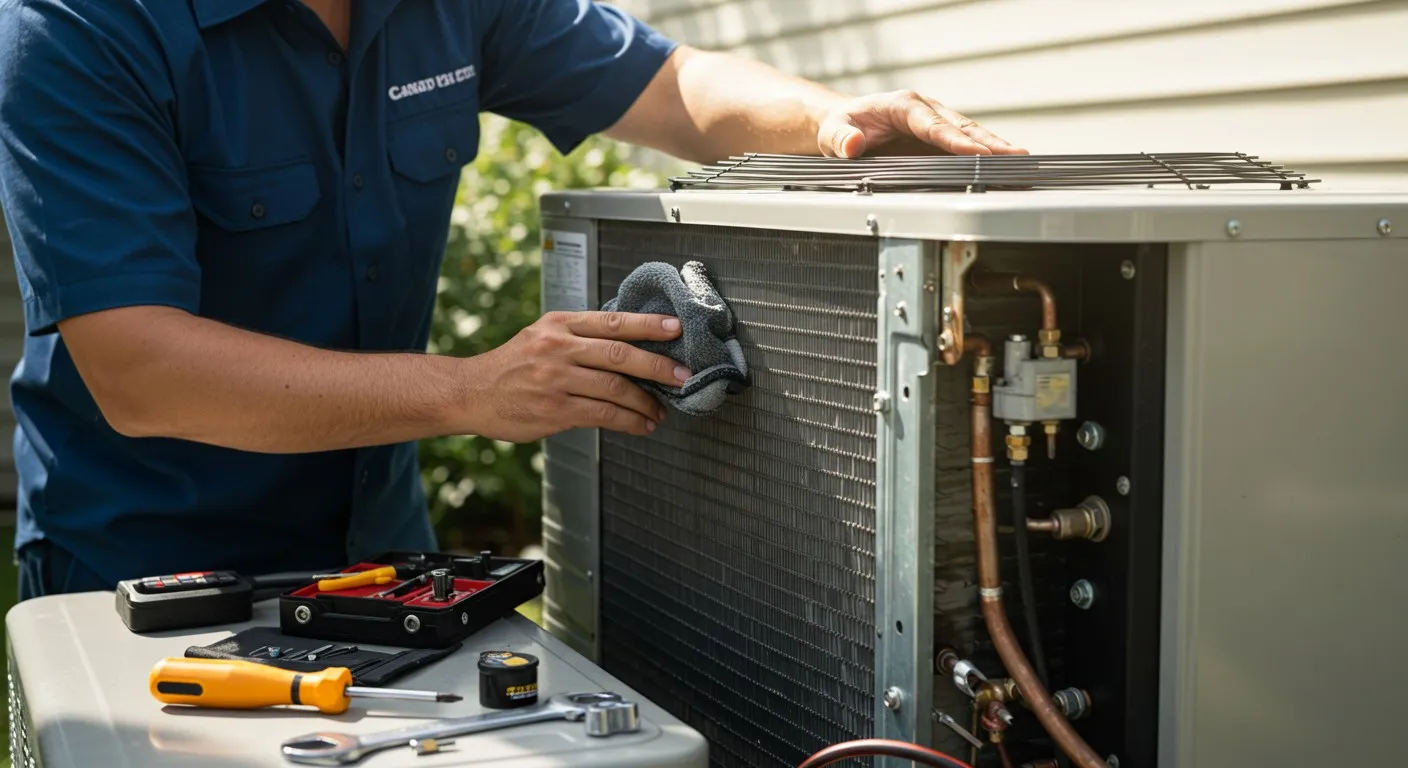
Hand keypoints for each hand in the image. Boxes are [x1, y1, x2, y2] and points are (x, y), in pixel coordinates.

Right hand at [466, 311, 689, 441]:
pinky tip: (642, 425)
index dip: (647, 325)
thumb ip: (580, 336)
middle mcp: (557, 348)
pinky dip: (628, 421)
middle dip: (657, 366)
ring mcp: (555, 380)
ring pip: (614, 388)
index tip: (676, 328)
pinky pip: (602, 415)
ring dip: (645, 402)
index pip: (612, 321)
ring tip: (661, 410)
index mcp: (558, 324)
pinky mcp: (554, 410)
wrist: (470, 393)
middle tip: (682, 375)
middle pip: (619, 354)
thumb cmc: (512, 365)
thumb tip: (630, 346)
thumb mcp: (541, 336)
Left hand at [817, 89, 1027, 157]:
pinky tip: (1005, 166)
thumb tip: (852, 146)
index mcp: (903, 105)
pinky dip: (987, 154)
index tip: (977, 152)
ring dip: (995, 147)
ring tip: (1021, 160)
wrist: (844, 124)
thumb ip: (841, 139)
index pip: (934, 125)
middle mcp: (925, 110)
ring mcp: (935, 124)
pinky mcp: (938, 139)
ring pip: (969, 134)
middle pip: (961, 127)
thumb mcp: (833, 133)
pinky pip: (965, 145)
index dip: (956, 140)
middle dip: (989, 142)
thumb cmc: (840, 127)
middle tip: (1015, 156)